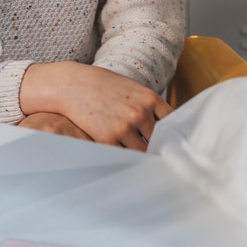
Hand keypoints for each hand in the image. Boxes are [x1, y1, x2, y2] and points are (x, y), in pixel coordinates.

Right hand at [19, 61, 171, 150]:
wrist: (73, 85)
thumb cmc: (103, 86)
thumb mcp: (131, 89)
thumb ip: (148, 106)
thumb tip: (165, 126)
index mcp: (150, 98)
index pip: (172, 123)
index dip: (173, 135)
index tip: (173, 143)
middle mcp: (140, 113)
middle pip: (159, 140)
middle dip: (158, 148)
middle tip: (160, 158)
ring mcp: (125, 127)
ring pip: (142, 151)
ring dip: (141, 156)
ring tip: (142, 161)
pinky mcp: (108, 139)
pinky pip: (123, 156)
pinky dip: (124, 158)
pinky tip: (124, 158)